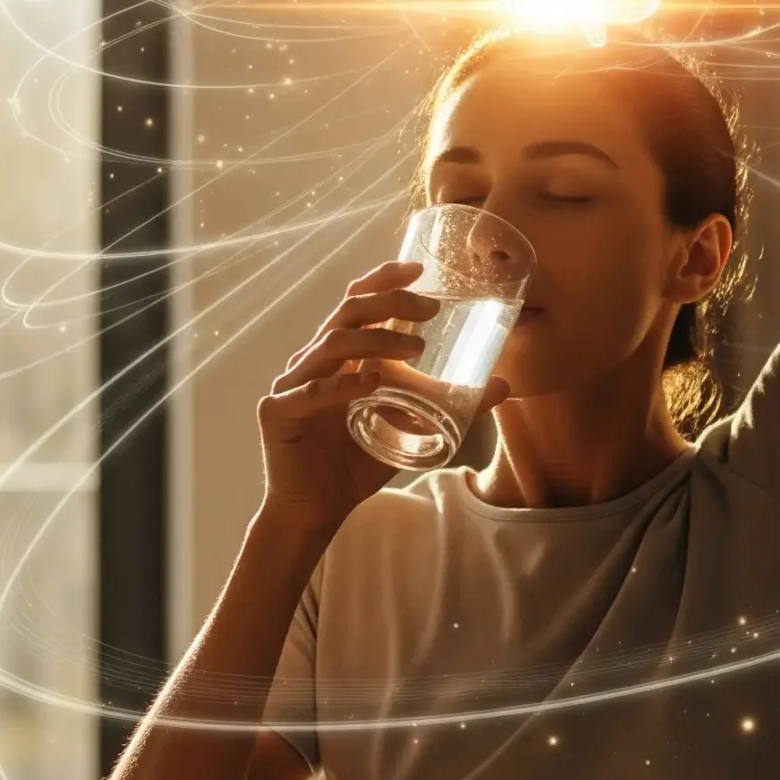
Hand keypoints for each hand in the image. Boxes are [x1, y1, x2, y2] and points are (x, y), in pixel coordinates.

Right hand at [256, 258, 509, 533]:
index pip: (356, 303)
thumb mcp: (411, 428)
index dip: (383, 280)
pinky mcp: (278, 413)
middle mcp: (311, 361)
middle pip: (346, 314)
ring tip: (418, 348)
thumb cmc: (356, 464)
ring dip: (377, 341)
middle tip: (430, 309)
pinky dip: (342, 386)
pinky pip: (310, 393)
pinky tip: (372, 384)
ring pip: (332, 346)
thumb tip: (501, 384)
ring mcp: (291, 384)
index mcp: (337, 356)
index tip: (419, 269)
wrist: (316, 510)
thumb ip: (447, 404)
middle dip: (389, 303)